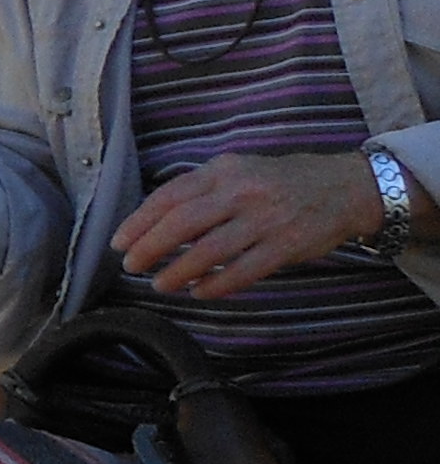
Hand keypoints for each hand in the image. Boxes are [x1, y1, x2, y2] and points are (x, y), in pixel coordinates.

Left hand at [114, 150, 388, 299]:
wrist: (345, 186)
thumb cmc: (279, 182)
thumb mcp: (238, 171)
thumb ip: (201, 190)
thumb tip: (155, 221)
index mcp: (222, 171)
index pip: (169, 196)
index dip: (140, 221)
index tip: (119, 242)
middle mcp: (241, 191)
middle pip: (183, 222)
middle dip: (150, 247)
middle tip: (131, 266)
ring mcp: (266, 218)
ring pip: (211, 249)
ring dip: (179, 271)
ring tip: (160, 284)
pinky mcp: (288, 244)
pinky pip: (245, 270)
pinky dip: (218, 284)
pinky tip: (200, 292)